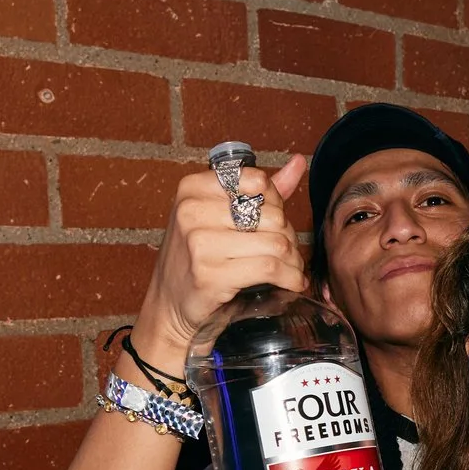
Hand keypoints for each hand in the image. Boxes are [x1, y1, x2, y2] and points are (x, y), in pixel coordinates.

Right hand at [132, 155, 308, 371]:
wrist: (170, 306)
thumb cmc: (198, 259)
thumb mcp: (218, 217)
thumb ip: (259, 191)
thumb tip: (298, 162)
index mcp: (192, 188)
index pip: (257, 181)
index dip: (276, 203)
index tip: (274, 223)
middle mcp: (191, 211)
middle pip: (271, 214)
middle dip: (288, 236)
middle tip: (286, 253)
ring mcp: (198, 243)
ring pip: (275, 242)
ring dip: (292, 260)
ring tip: (291, 268)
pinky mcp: (210, 275)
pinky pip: (269, 268)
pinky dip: (289, 277)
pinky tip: (292, 282)